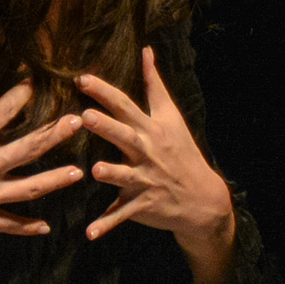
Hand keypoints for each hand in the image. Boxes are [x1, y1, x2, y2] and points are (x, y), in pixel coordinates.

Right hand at [0, 51, 84, 247]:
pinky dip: (27, 226)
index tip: (34, 83)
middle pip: (29, 148)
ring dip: (55, 180)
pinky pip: (8, 224)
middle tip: (79, 123)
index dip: (19, 95)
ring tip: (77, 174)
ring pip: (29, 188)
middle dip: (55, 134)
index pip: (3, 112)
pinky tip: (45, 227)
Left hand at [79, 47, 234, 252]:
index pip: (125, 105)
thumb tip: (145, 49)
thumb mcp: (171, 116)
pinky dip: (106, 225)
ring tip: (94, 171)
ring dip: (111, 174)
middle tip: (84, 117)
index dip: (104, 92)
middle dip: (106, 127)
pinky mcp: (142, 205)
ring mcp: (145, 180)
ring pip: (124, 176)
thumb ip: (154, 83)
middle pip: (124, 136)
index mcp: (151, 129)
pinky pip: (122, 215)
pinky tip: (88, 234)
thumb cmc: (181, 151)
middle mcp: (147, 152)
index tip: (81, 79)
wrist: (203, 197)